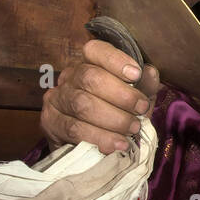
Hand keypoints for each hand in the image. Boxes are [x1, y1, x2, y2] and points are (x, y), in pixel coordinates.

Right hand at [40, 39, 160, 153]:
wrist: (86, 148)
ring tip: (132, 129)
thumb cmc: (114, 116)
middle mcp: (70, 77)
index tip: (136, 74)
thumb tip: (150, 72)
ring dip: (113, 119)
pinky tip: (116, 144)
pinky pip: (74, 129)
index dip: (115, 60)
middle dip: (121, 95)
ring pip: (82, 104)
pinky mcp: (50, 122)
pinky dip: (99, 137)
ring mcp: (57, 98)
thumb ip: (144, 86)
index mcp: (90, 64)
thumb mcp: (134, 100)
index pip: (95, 50)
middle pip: (90, 77)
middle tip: (141, 109)